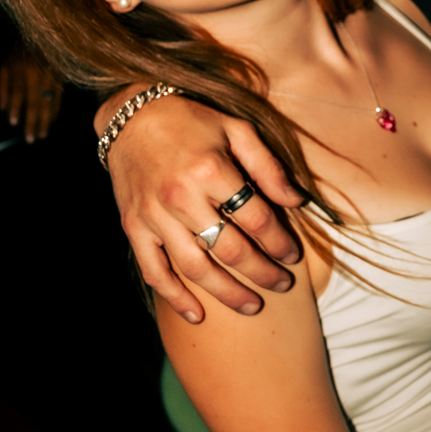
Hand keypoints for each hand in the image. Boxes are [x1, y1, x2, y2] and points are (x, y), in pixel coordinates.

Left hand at [0, 44, 63, 142]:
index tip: (14, 123)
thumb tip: (3, 108)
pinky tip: (52, 121)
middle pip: (35, 101)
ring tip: (42, 135)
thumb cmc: (19, 52)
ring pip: (49, 101)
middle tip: (30, 139)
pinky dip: (55, 111)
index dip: (16, 108)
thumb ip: (2, 85)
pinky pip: (59, 97)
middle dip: (32, 121)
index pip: (18, 92)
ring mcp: (51, 75)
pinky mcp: (61, 76)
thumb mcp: (5, 64)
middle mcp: (37, 72)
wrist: (44, 35)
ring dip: (46, 120)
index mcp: (20, 68)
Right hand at [103, 91, 305, 322]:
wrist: (131, 116)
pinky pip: (154, 271)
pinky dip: (175, 297)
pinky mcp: (134, 227)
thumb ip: (268, 167)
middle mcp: (181, 196)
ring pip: (196, 268)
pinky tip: (198, 315)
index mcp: (211, 170)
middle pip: (231, 249)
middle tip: (283, 285)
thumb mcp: (237, 129)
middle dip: (262, 273)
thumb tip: (299, 201)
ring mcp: (154, 216)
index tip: (294, 256)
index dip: (280, 243)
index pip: (257, 220)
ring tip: (253, 306)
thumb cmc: (192, 122)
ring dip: (228, 293)